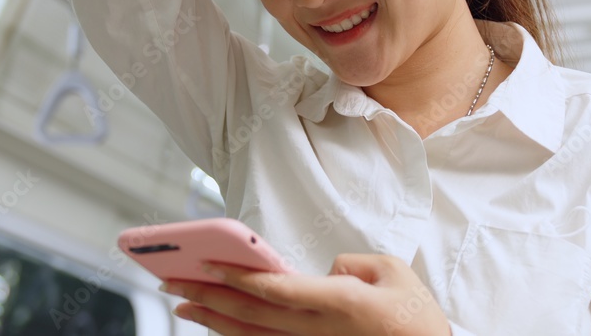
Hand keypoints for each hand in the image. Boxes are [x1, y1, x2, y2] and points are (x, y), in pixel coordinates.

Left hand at [162, 253, 451, 335]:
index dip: (239, 276)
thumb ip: (351, 262)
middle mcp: (318, 330)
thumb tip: (322, 269)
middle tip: (174, 284)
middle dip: (210, 297)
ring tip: (184, 308)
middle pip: (252, 315)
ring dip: (215, 321)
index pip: (277, 289)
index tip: (208, 263)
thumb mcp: (393, 270)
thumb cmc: (416, 316)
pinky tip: (219, 329)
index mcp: (338, 303)